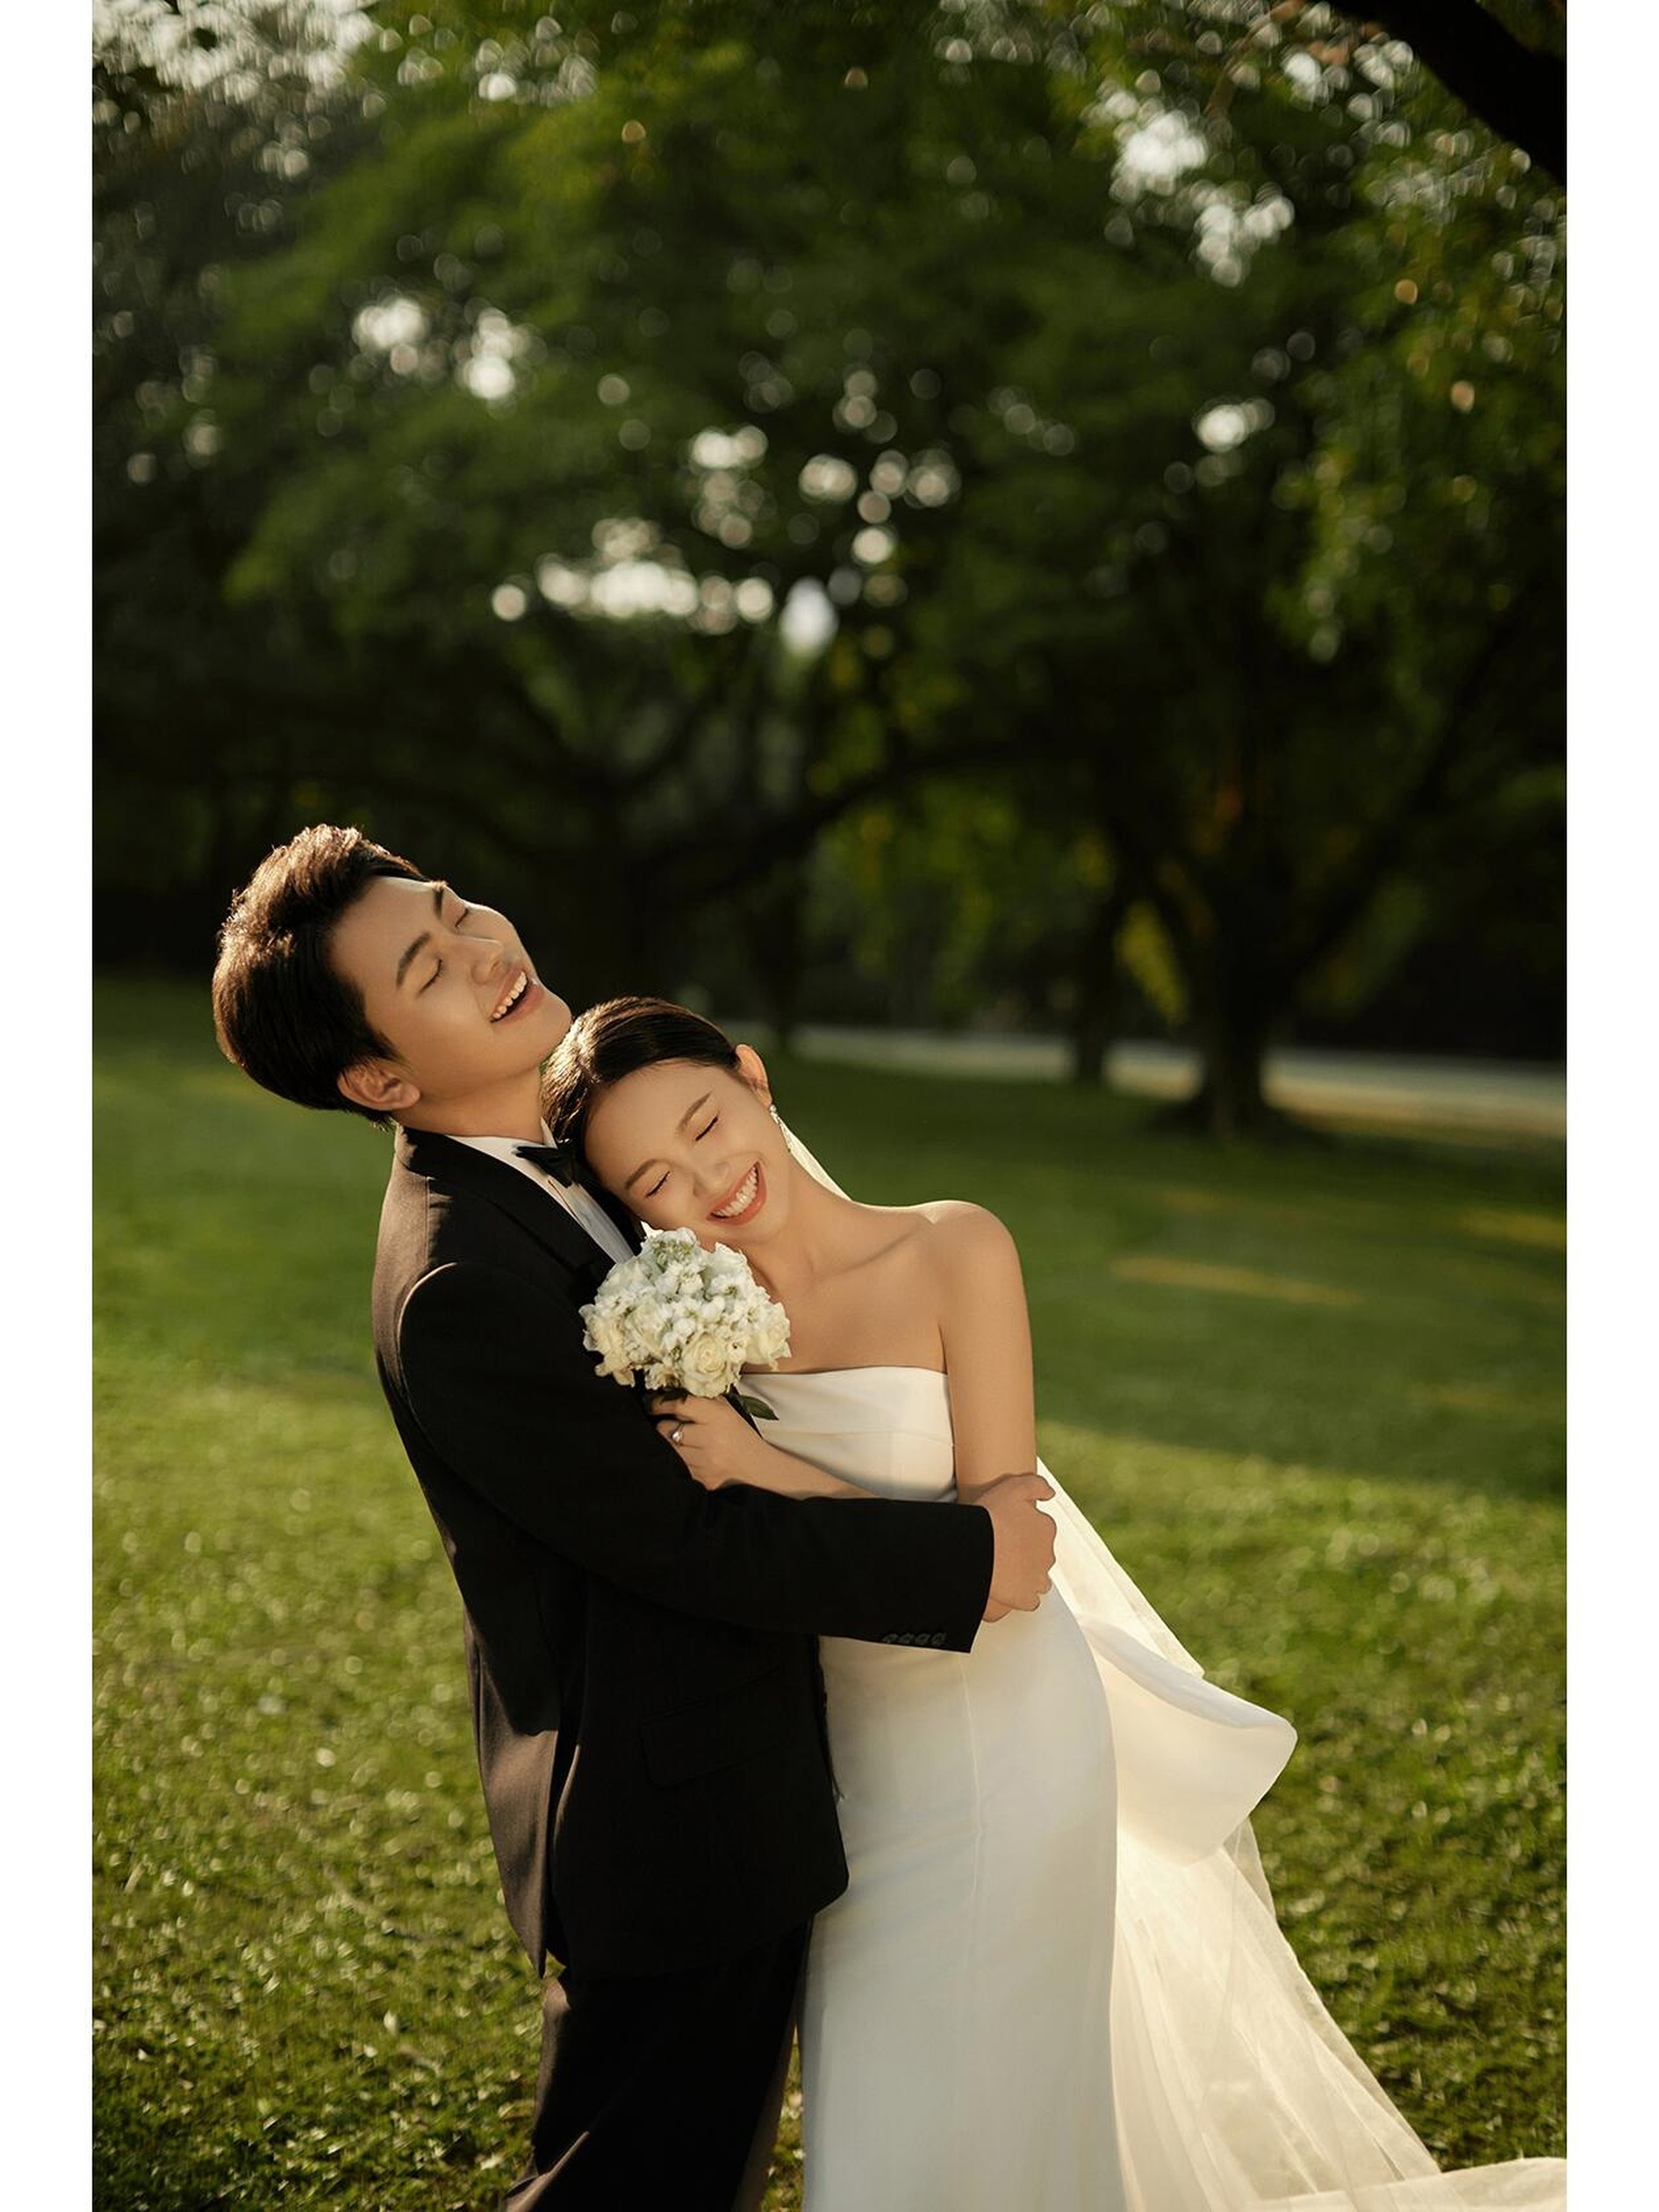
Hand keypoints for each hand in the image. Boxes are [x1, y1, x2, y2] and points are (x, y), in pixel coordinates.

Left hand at [651, 1393, 764, 1490]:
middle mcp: (710, 1438)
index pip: (679, 1404)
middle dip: (665, 1426)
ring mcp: (705, 1461)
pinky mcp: (701, 1478)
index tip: (653, 1404)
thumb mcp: (725, 1410)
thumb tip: (671, 1391)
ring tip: (679, 1441)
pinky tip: (688, 1456)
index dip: (660, 1403)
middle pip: (666, 1429)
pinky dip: (679, 1460)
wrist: (757, 1466)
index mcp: (717, 1416)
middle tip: (669, 1424)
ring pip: (668, 1449)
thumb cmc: (738, 1434)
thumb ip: (701, 1400)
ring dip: (670, 1444)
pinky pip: (677, 1466)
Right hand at [975, 1471, 1055, 1618]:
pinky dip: (1022, 1596)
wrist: (975, 1550)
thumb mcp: (1013, 1487)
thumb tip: (1051, 1493)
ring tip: (1005, 1571)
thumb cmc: (991, 1517)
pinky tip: (1007, 1589)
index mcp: (1046, 1527)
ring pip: (1039, 1578)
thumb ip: (1036, 1485)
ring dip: (1027, 1575)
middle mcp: (1048, 1553)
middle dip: (1027, 1553)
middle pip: (1041, 1554)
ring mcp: (1039, 1578)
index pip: (1041, 1529)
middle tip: (1004, 1550)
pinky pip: (1030, 1600)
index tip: (1008, 1531)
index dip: (1024, 1530)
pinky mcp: (1027, 1597)